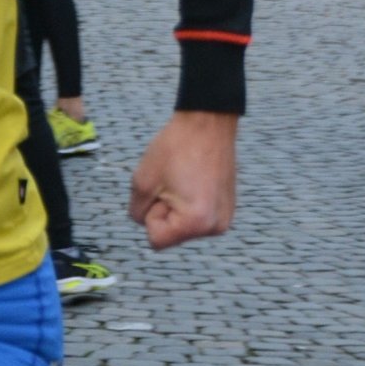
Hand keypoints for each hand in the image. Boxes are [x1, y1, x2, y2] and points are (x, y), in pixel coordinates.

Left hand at [128, 110, 237, 249]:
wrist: (207, 125)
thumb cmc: (175, 148)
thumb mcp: (141, 182)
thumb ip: (137, 212)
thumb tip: (146, 223)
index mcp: (197, 222)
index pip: (156, 240)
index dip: (151, 214)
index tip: (163, 190)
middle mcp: (216, 227)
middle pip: (171, 235)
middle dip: (164, 211)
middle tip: (174, 181)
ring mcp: (224, 219)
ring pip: (182, 226)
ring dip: (176, 206)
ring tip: (184, 179)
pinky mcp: (226, 209)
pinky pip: (195, 217)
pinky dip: (189, 203)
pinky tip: (193, 180)